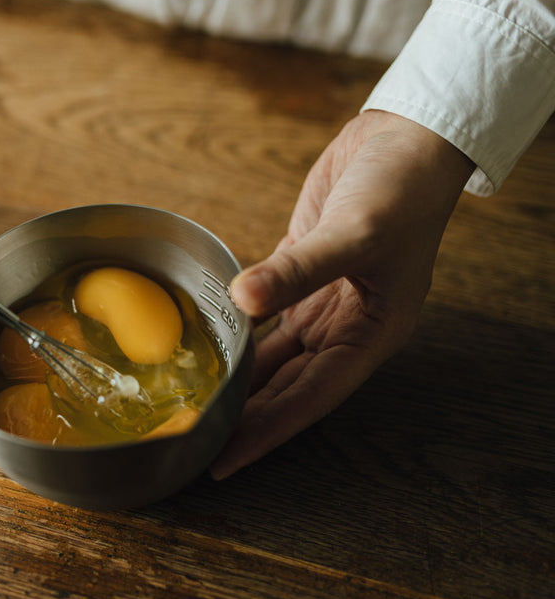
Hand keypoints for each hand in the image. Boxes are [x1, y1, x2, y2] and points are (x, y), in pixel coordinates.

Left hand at [210, 110, 474, 478]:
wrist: (406, 136)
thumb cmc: (402, 189)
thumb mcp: (356, 234)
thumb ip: (297, 270)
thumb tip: (242, 301)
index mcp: (371, 334)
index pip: (309, 397)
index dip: (266, 431)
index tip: (224, 462)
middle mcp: (344, 326)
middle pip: (285, 385)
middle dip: (244, 416)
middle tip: (193, 441)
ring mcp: (319, 300)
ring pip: (271, 354)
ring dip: (237, 379)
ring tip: (193, 406)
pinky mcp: (297, 271)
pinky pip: (259, 312)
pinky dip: (234, 329)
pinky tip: (205, 346)